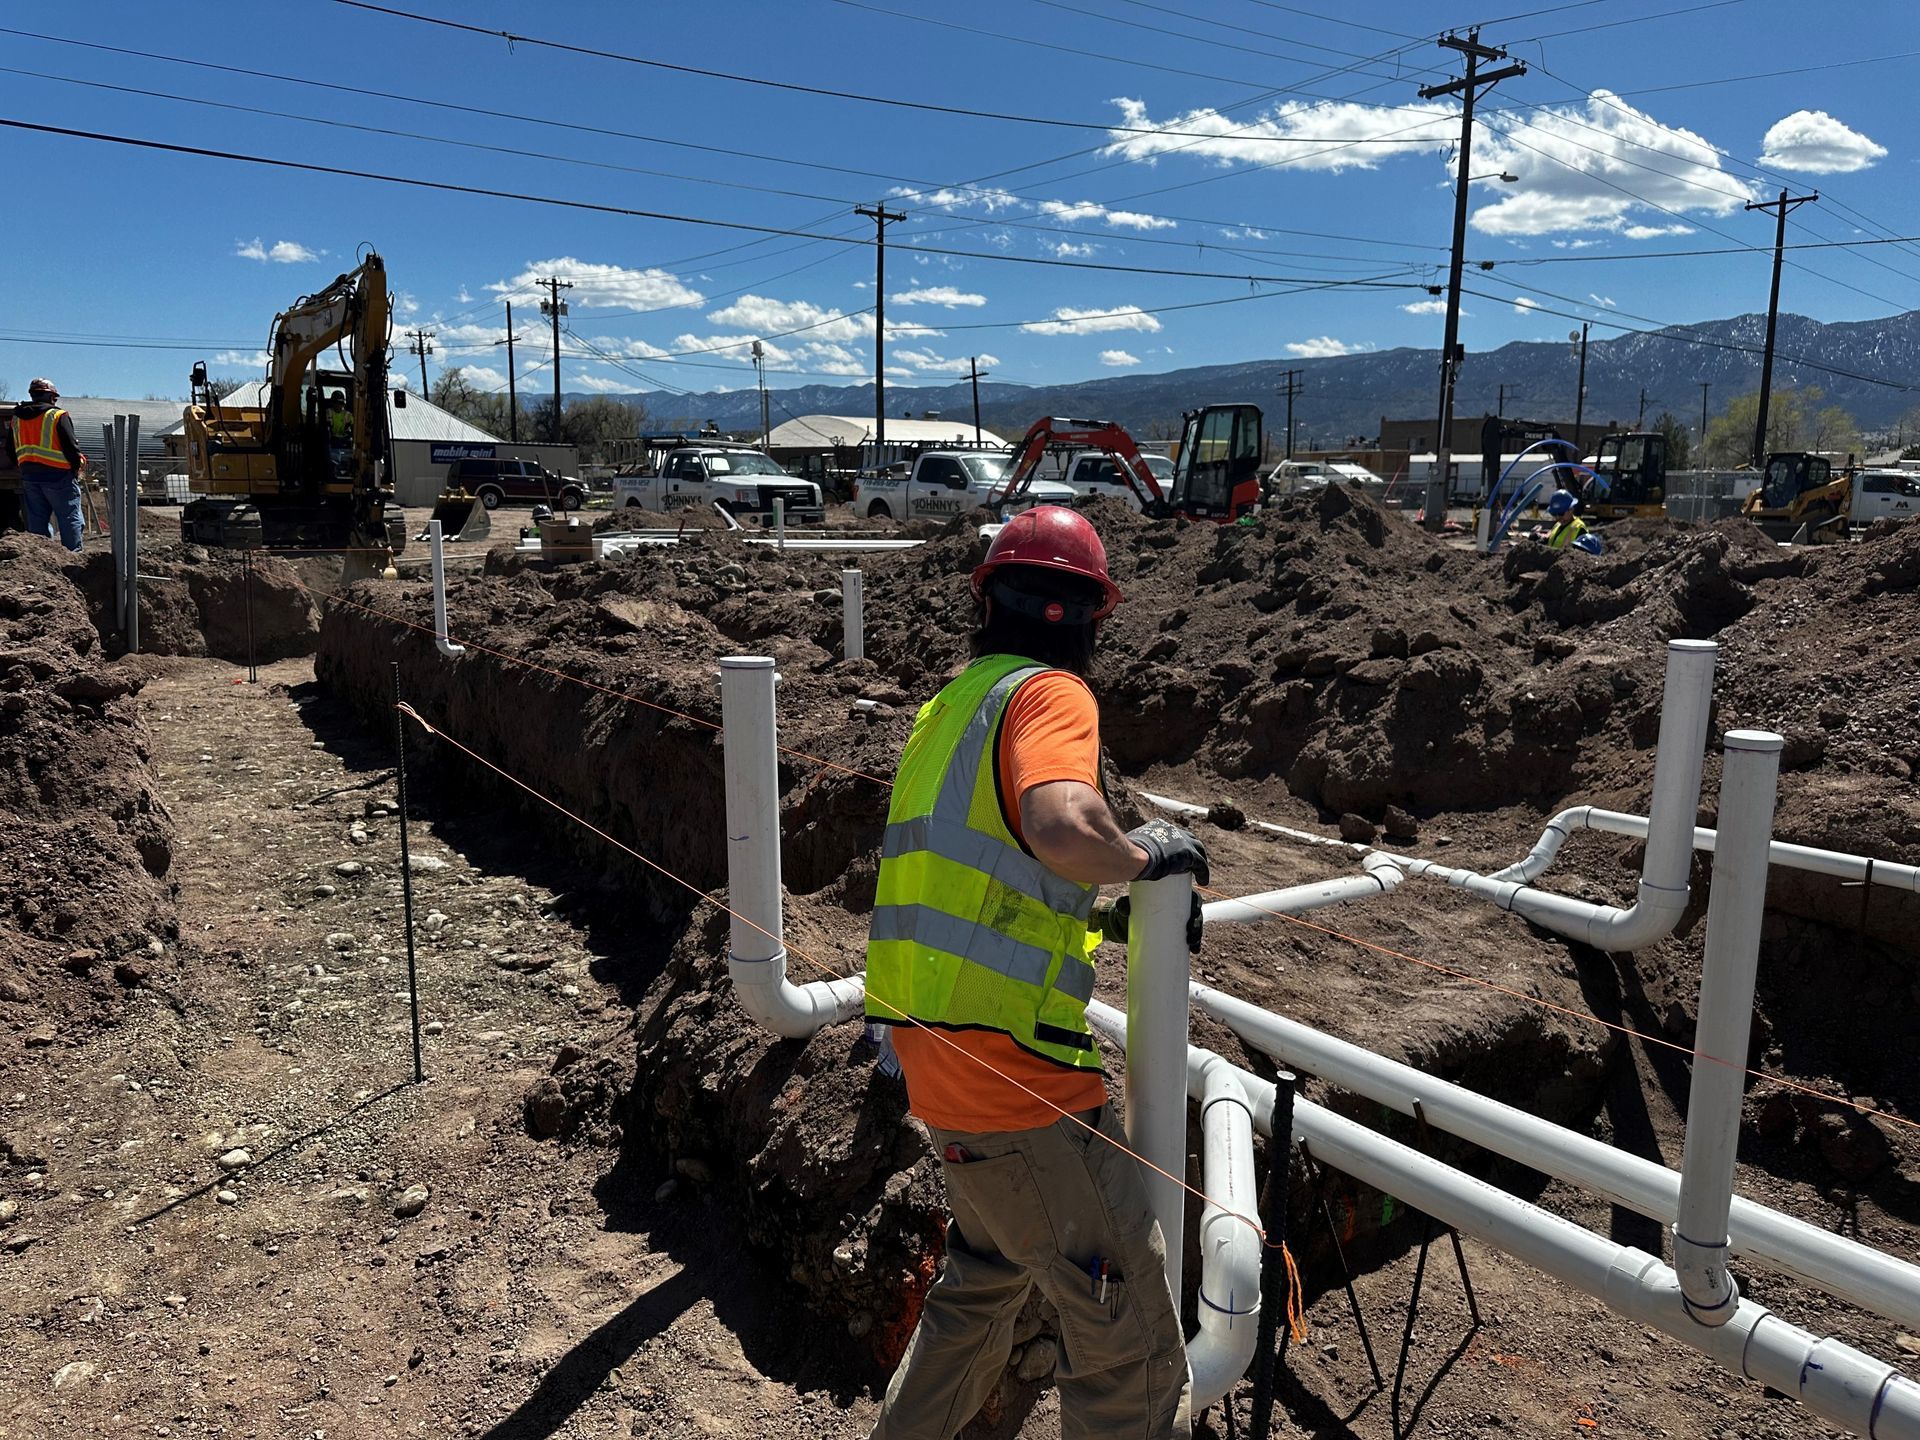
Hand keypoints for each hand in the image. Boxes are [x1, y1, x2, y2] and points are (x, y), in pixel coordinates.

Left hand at [1090, 893, 1204, 952]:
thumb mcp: (1126, 904)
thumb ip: (1123, 904)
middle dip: (1198, 923)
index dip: (1197, 904)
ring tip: (1192, 944)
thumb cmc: (1129, 908)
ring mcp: (1176, 921)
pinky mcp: (1174, 933)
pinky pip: (1187, 937)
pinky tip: (1195, 951)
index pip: (1190, 896)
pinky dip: (1193, 944)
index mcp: (1172, 895)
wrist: (1124, 923)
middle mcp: (1177, 907)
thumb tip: (1124, 908)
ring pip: (1193, 926)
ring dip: (1197, 935)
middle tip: (1191, 931)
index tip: (1194, 912)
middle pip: (1194, 913)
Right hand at [1126, 819, 1209, 886]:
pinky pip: (1201, 864)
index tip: (1173, 858)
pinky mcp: (1189, 854)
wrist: (1134, 858)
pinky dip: (1203, 873)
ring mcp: (1183, 841)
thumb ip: (1129, 853)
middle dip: (1191, 850)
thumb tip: (1122, 865)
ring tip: (1197, 874)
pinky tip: (1203, 881)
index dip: (1176, 846)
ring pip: (1198, 850)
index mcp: (1159, 826)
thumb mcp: (1130, 849)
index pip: (1172, 835)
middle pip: (1189, 839)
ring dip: (1199, 861)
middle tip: (1187, 866)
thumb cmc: (1127, 855)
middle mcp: (1173, 830)